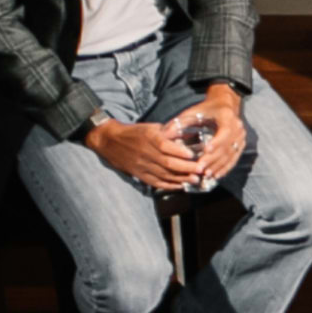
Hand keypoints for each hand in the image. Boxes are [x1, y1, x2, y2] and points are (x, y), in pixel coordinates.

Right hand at [85, 119, 200, 190]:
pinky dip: (169, 185)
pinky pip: (156, 182)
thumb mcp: (151, 127)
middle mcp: (145, 152)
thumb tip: (189, 137)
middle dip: (186, 168)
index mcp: (148, 138)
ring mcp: (142, 165)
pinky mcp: (139, 174)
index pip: (165, 146)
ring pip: (164, 174)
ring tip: (195, 180)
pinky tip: (181, 185)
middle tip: (201, 170)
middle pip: (168, 163)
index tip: (193, 155)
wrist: (110, 141)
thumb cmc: (135, 132)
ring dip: (181, 178)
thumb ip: (169, 133)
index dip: (179, 152)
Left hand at [185, 84, 247, 179]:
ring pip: (231, 155)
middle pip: (226, 147)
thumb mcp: (194, 112)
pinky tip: (216, 175)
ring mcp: (241, 138)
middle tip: (201, 169)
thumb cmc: (207, 109)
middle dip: (213, 159)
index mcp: (227, 117)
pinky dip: (225, 168)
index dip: (216, 142)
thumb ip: (180, 122)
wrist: (225, 105)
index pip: (224, 132)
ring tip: (207, 175)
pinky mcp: (241, 145)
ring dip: (219, 167)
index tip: (206, 151)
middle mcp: (238, 128)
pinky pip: (234, 159)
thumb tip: (165, 135)